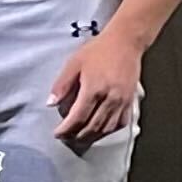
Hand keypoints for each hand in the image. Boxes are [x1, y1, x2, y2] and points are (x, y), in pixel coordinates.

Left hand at [49, 29, 143, 147]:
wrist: (126, 42)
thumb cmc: (99, 50)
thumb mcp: (74, 63)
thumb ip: (62, 84)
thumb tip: (50, 103)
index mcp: (94, 89)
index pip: (78, 117)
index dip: (66, 129)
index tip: (57, 134)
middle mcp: (109, 98)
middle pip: (92, 126)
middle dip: (77, 135)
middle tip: (66, 138)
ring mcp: (121, 101)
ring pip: (106, 128)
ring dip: (92, 136)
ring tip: (80, 137)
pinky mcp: (130, 101)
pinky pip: (120, 123)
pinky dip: (108, 130)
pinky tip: (99, 131)